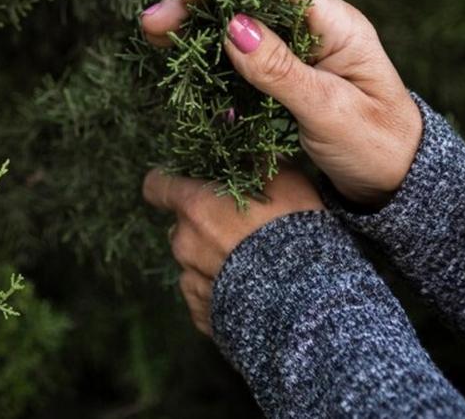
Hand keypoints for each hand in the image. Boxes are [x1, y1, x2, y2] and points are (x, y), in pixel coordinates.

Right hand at [141, 0, 421, 207]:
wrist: (399, 186)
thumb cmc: (377, 147)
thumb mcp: (328, 111)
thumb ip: (281, 70)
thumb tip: (233, 25)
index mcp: (335, 23)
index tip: (179, 1)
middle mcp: (314, 28)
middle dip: (196, 4)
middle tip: (150, 26)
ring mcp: (298, 51)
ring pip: (238, 25)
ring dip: (195, 30)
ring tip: (154, 40)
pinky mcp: (284, 76)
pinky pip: (240, 58)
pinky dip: (209, 60)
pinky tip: (183, 72)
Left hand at [143, 165, 322, 335]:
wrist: (306, 301)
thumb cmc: (294, 232)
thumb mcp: (285, 181)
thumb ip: (255, 163)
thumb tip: (246, 151)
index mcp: (195, 207)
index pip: (157, 186)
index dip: (167, 182)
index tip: (185, 183)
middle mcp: (184, 243)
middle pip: (181, 226)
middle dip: (203, 224)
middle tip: (241, 229)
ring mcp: (191, 281)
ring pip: (193, 261)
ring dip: (214, 259)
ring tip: (253, 265)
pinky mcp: (202, 314)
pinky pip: (204, 296)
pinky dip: (221, 292)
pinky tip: (250, 291)